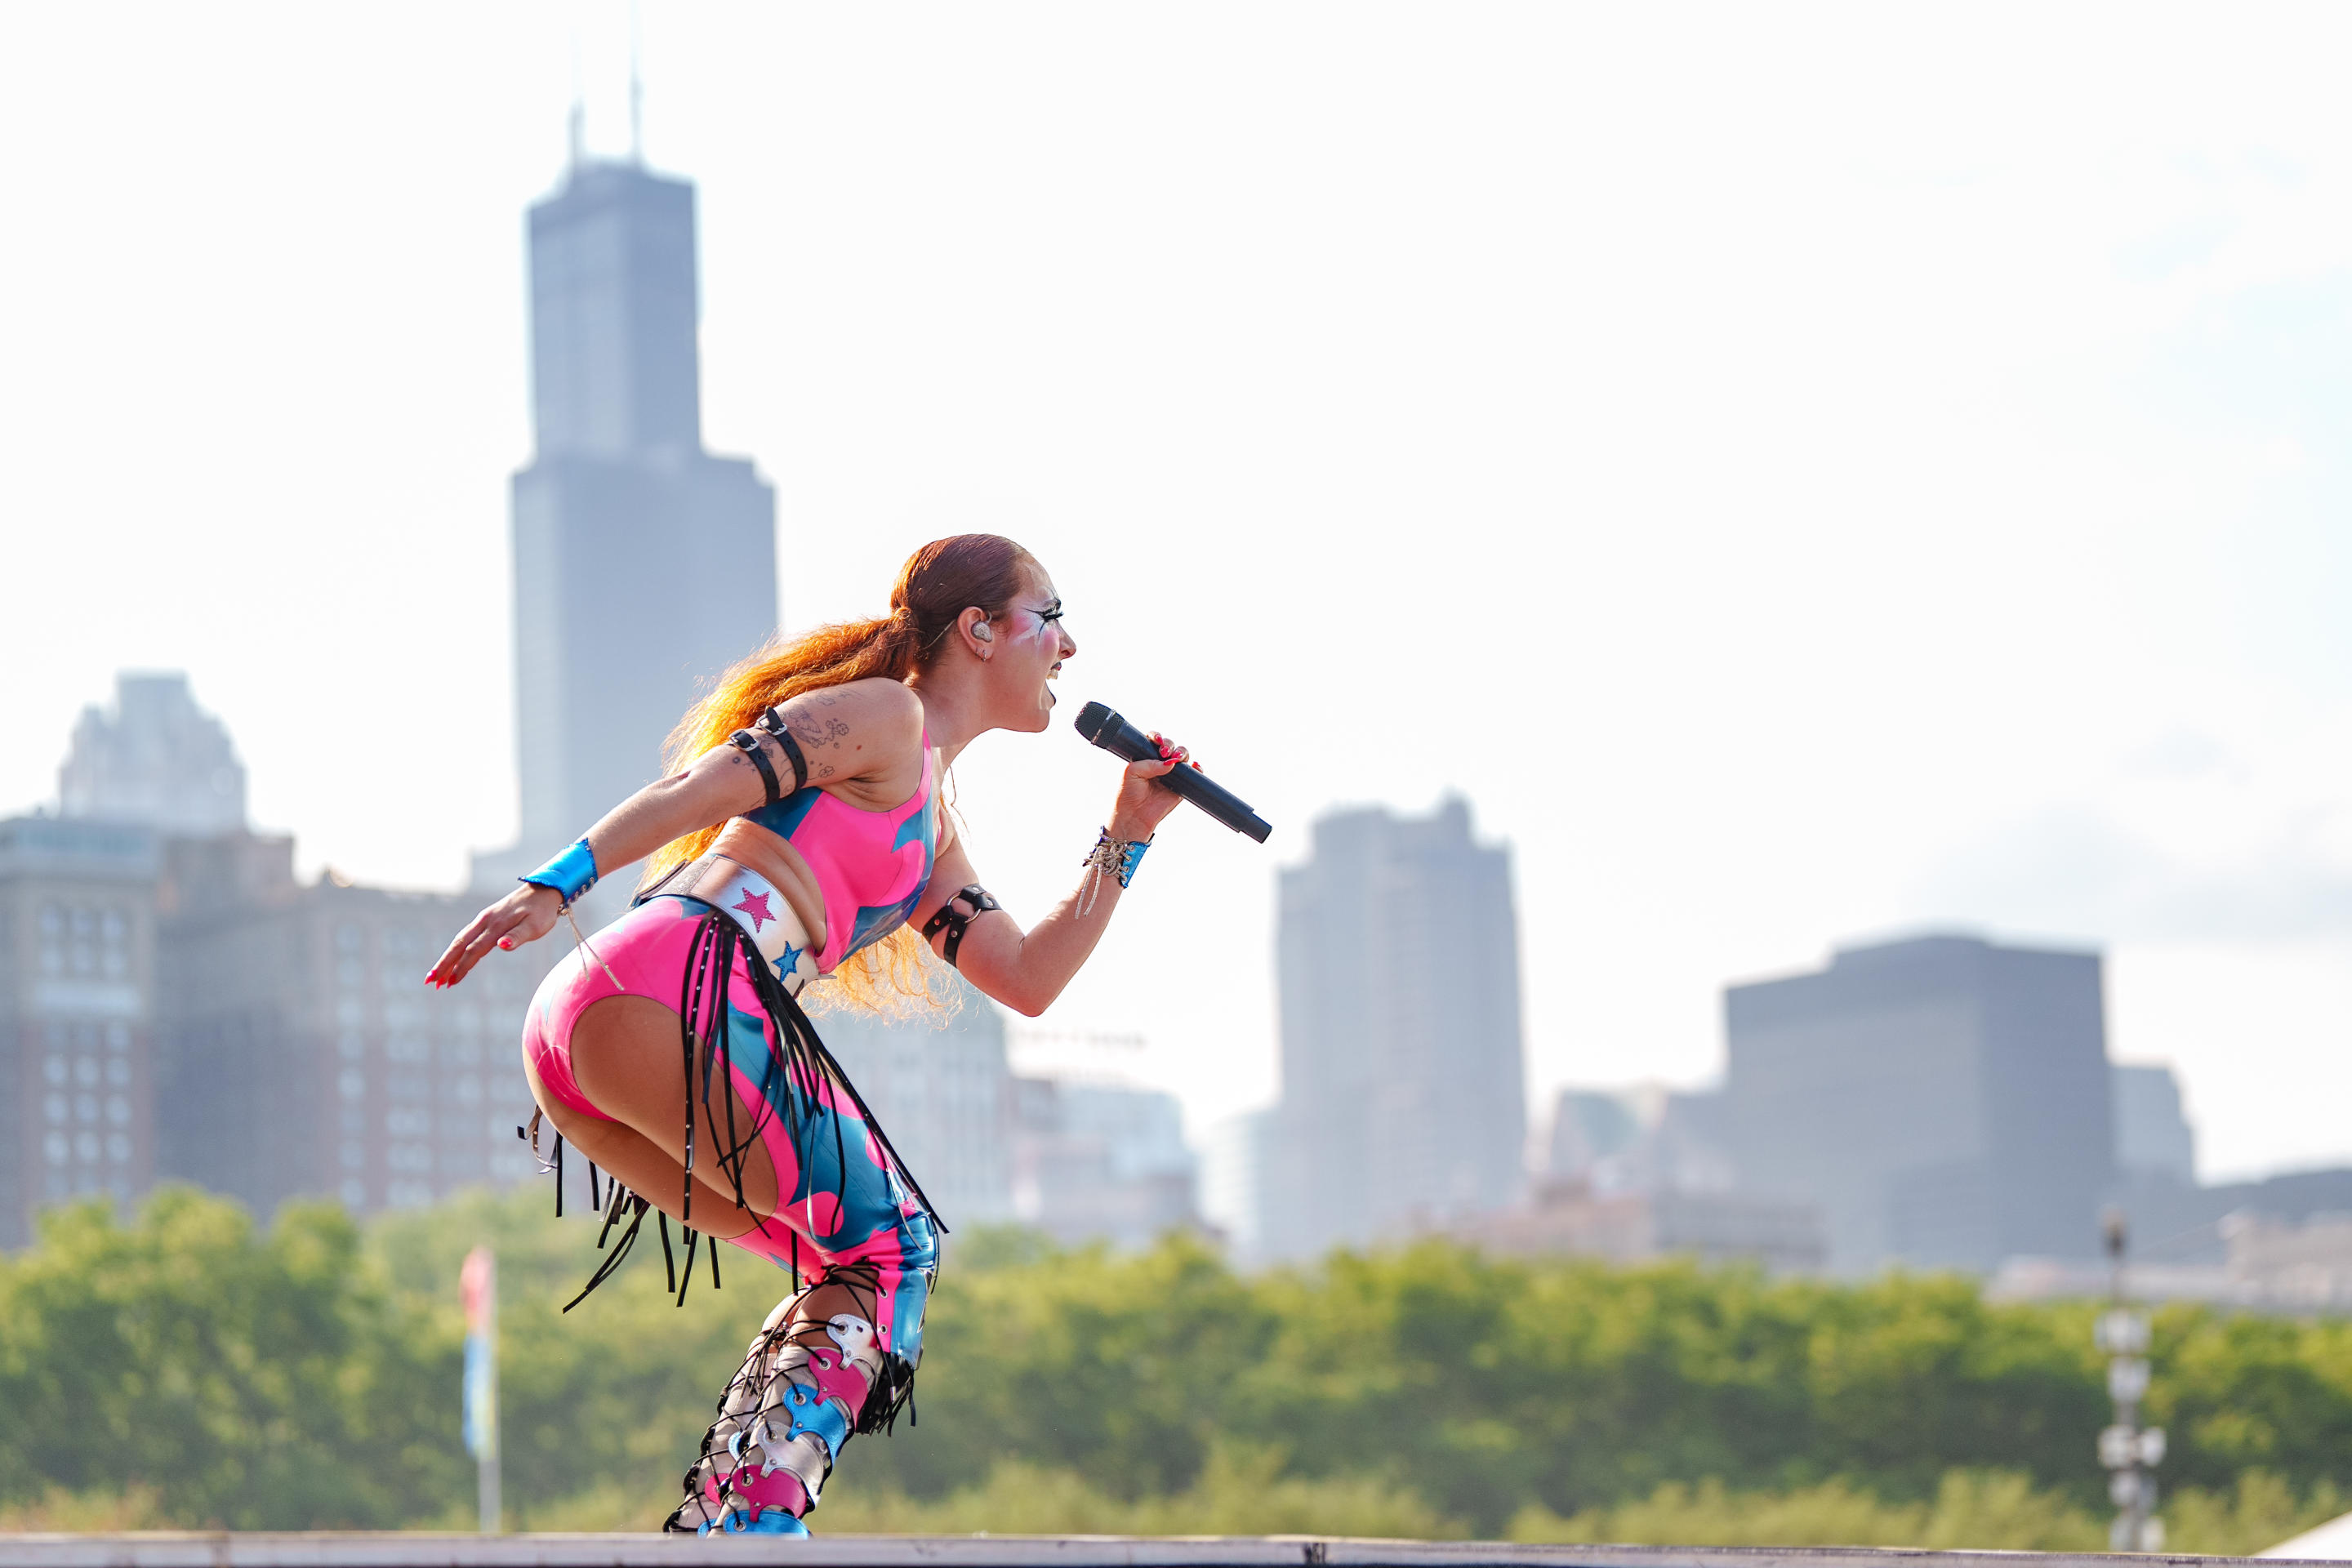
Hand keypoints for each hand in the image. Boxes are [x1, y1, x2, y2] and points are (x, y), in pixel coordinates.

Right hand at [426, 883, 560, 987]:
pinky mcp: (487, 919)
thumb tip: (502, 945)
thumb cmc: (542, 911)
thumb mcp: (536, 926)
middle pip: (459, 945)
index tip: (450, 983)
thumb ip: (518, 936)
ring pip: (460, 940)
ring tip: (437, 976)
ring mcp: (484, 919)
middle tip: (430, 982)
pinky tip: (455, 958)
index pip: (473, 950)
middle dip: (444, 964)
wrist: (544, 889)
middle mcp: (485, 921)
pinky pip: (467, 936)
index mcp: (496, 925)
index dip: (461, 967)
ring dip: (447, 958)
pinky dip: (458, 949)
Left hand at [1108, 731, 1197, 841]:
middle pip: (1172, 746)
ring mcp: (1172, 774)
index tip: (1157, 740)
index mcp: (1146, 757)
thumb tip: (1170, 763)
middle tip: (1165, 753)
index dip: (1158, 737)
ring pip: (1183, 757)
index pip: (1155, 741)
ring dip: (1183, 753)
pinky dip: (1197, 768)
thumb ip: (1149, 764)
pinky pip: (1193, 773)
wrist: (1134, 815)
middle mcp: (1160, 764)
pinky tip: (1194, 766)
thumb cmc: (1129, 794)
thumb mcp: (1132, 772)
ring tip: (1177, 759)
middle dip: (1171, 745)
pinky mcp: (1181, 786)